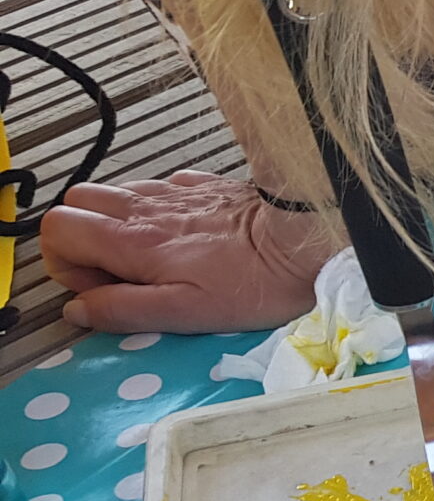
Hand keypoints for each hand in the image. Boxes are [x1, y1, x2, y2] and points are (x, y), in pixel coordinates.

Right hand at [39, 170, 337, 333]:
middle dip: (83, 240)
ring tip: (152, 258)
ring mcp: (175, 191)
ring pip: (114, 192)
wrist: (308, 238)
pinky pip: (161, 189)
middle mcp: (146, 207)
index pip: (56, 230)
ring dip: (117, 224)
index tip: (102, 289)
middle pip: (76, 203)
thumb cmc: (255, 281)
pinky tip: (187, 236)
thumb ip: (124, 310)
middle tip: (121, 273)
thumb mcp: (185, 313)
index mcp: (133, 240)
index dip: (67, 265)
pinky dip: (157, 211)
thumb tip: (80, 309)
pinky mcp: (205, 186)